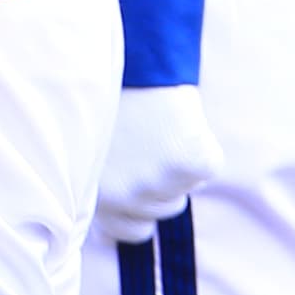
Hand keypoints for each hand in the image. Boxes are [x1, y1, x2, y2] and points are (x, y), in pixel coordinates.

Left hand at [91, 84, 217, 241]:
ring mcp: (160, 182)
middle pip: (159, 213)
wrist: (129, 57)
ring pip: (182, 191)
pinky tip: (179, 122)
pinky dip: (201, 147)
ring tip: (157, 130)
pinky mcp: (193, 164)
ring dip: (175, 167)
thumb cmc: (104, 96)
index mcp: (95, 192)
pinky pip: (206, 168)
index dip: (136, 212)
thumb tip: (108, 238)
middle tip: (149, 149)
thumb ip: (97, 188)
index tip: (138, 191)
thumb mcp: (87, 148)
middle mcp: (127, 196)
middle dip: (158, 189)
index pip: (127, 231)